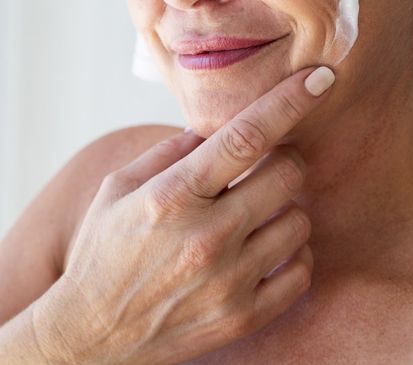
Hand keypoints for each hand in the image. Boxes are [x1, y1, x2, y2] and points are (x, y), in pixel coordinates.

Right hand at [32, 65, 335, 364]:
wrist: (91, 334)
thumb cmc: (103, 253)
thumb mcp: (118, 188)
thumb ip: (170, 152)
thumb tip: (215, 125)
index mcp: (173, 196)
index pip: (246, 137)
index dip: (289, 101)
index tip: (320, 77)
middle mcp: (206, 236)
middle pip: (287, 175)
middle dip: (284, 160)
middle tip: (265, 166)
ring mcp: (229, 280)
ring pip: (299, 222)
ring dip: (285, 208)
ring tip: (255, 212)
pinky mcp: (243, 315)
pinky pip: (302, 272)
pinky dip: (293, 253)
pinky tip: (266, 247)